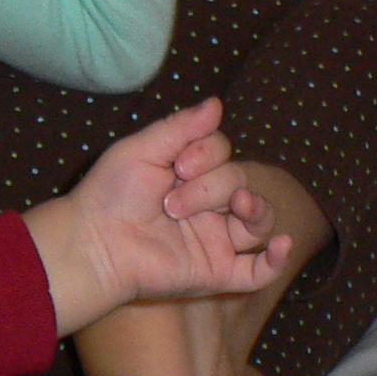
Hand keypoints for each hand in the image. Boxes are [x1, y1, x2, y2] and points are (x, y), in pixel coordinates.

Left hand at [20, 96, 290, 337]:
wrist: (95, 243)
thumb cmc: (110, 195)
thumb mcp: (143, 149)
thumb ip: (181, 128)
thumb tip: (217, 102)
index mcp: (190, 177)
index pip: (223, 153)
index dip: (208, 153)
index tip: (177, 165)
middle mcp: (208, 208)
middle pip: (240, 182)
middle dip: (212, 186)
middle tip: (171, 203)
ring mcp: (215, 241)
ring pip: (257, 221)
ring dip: (253, 208)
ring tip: (237, 205)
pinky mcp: (217, 273)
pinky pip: (259, 271)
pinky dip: (277, 259)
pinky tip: (281, 243)